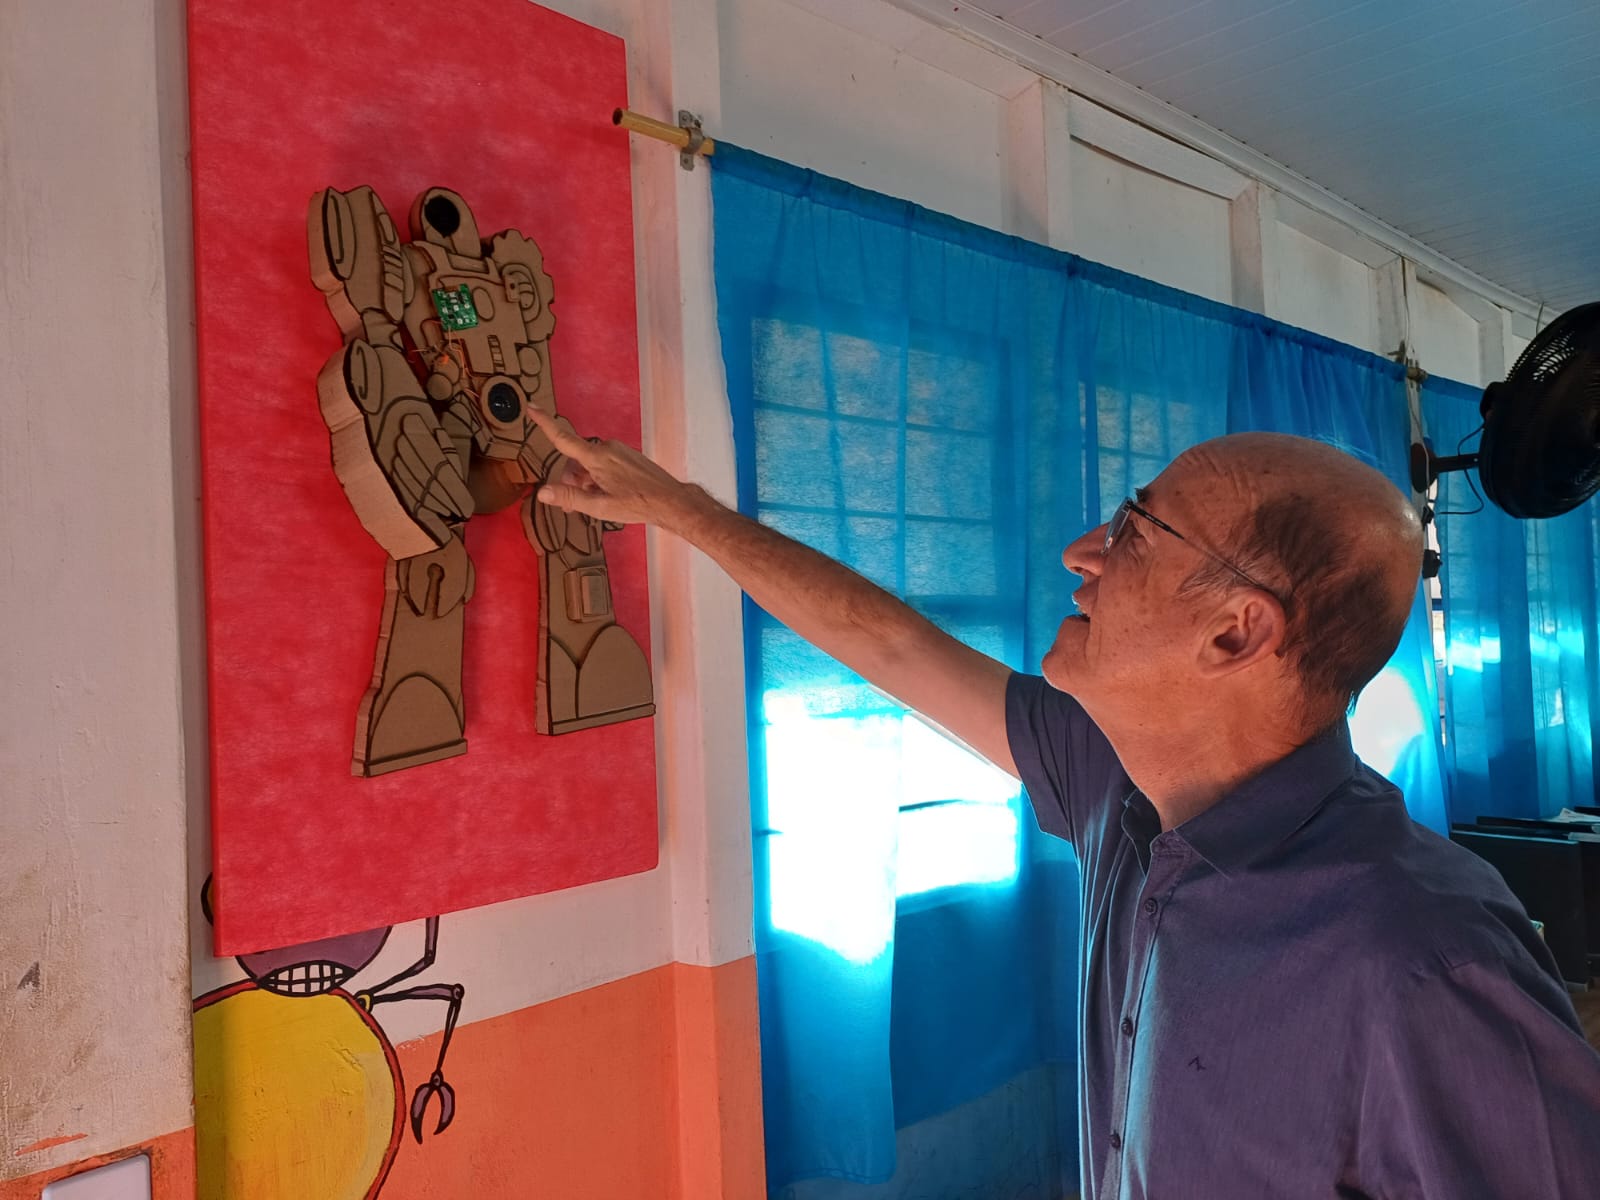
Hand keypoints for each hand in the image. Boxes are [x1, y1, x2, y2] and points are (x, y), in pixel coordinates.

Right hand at [528, 408, 709, 532]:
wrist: (670, 501)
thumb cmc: (637, 504)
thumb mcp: (599, 506)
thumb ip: (569, 498)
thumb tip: (543, 492)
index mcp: (597, 457)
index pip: (563, 438)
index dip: (545, 423)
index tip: (532, 406)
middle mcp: (607, 448)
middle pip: (576, 460)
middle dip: (572, 480)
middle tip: (576, 505)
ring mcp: (619, 450)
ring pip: (591, 463)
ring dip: (587, 481)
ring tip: (599, 501)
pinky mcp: (628, 455)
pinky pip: (605, 463)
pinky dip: (600, 477)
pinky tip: (611, 493)